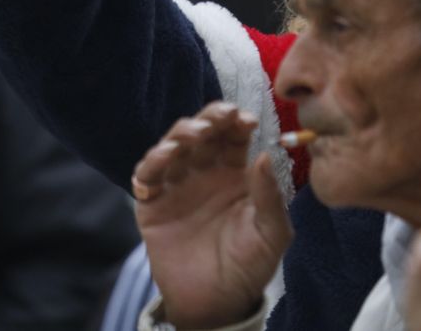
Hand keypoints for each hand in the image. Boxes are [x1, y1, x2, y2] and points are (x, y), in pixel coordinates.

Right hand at [133, 102, 292, 329]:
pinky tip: (168, 154)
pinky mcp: (151, 203)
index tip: (247, 119)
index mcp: (234, 174)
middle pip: (202, 133)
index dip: (238, 122)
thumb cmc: (249, 266)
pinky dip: (154, 160)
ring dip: (183, 133)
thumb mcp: (272, 233)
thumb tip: (265, 154)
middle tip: (222, 117)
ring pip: (174, 145)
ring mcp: (176, 185)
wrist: (217, 302)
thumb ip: (270, 196)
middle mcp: (203, 173)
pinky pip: (148, 174)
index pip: (233, 137)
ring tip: (197, 134)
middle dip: (211, 119)